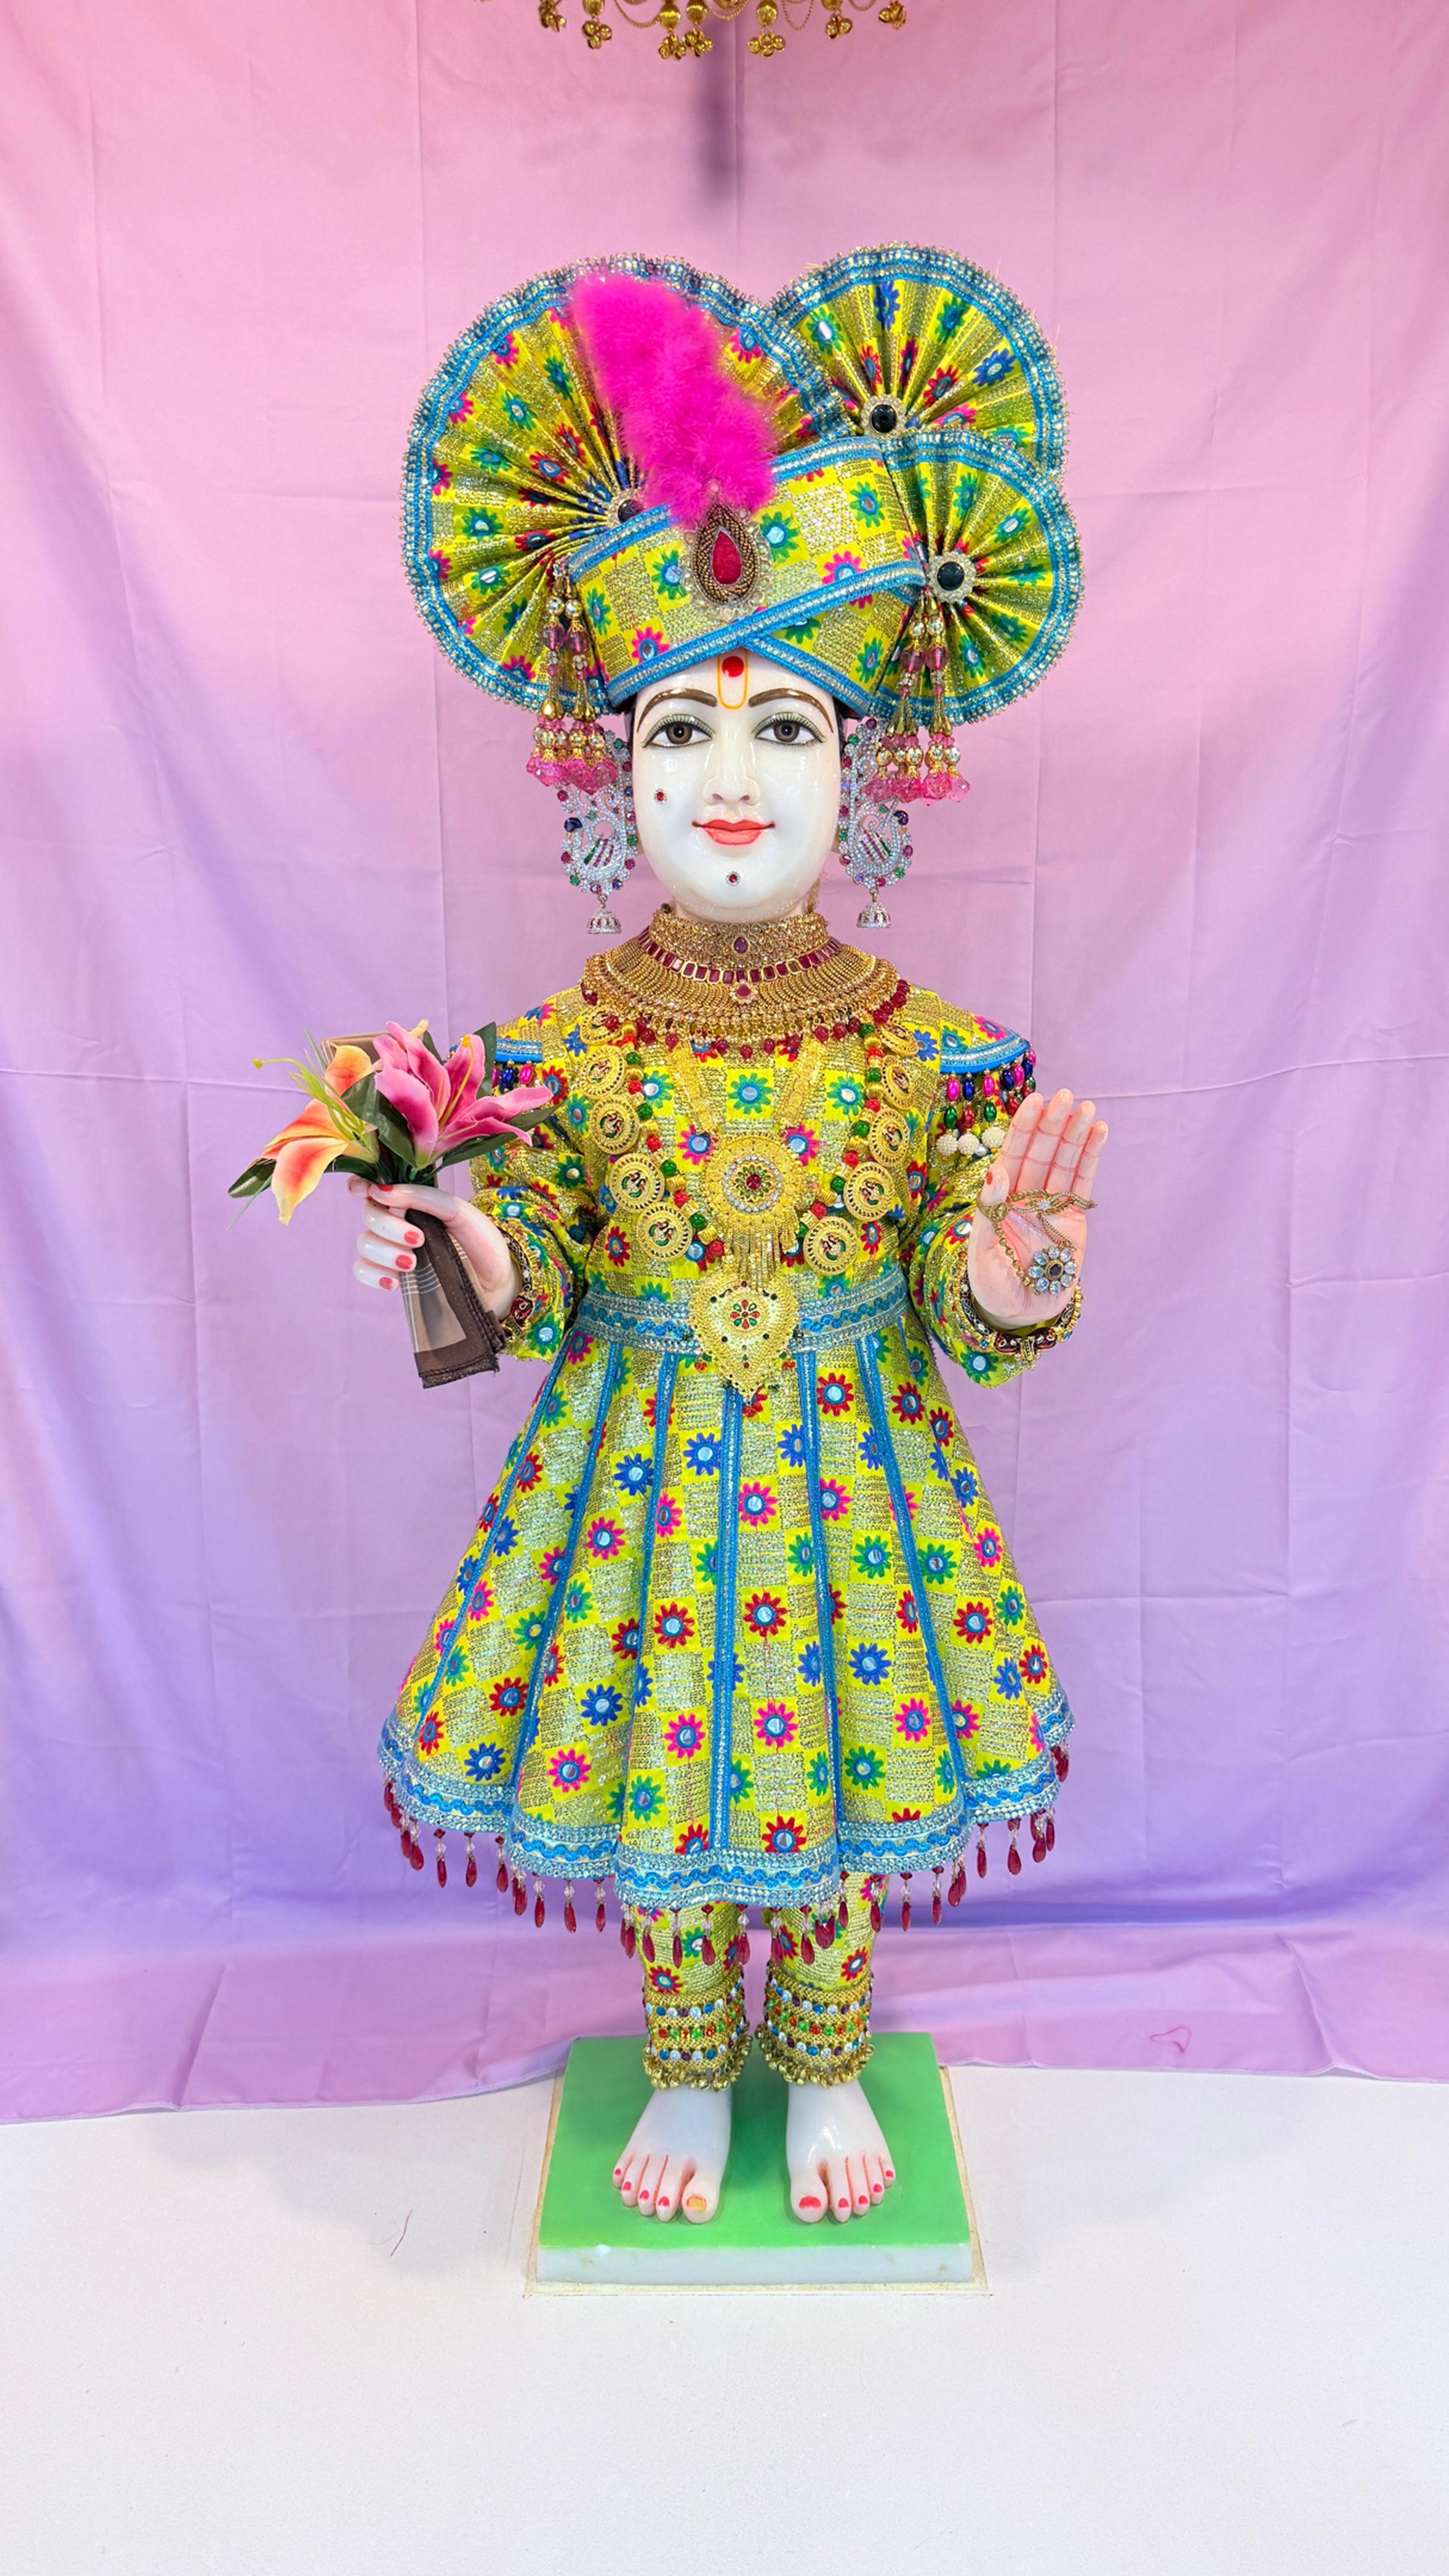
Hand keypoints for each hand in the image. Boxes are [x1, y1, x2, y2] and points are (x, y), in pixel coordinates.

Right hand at [347, 1177, 520, 1316]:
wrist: (495, 1282)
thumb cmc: (481, 1242)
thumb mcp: (458, 1213)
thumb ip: (422, 1197)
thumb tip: (381, 1191)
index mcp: (413, 1201)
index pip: (375, 1187)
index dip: (362, 1185)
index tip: (367, 1191)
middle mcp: (398, 1223)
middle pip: (368, 1216)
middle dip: (388, 1226)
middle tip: (418, 1239)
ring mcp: (392, 1250)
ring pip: (364, 1243)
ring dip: (385, 1252)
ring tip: (412, 1262)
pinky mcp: (392, 1276)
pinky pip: (363, 1271)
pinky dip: (374, 1275)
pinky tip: (395, 1281)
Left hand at [965, 1088, 1107, 1330]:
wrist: (1020, 1313)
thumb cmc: (993, 1284)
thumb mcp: (982, 1251)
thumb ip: (988, 1211)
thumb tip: (996, 1170)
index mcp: (1000, 1198)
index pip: (1013, 1154)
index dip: (1024, 1128)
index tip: (1036, 1102)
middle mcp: (1026, 1195)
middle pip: (1041, 1152)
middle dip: (1053, 1124)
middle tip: (1066, 1096)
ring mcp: (1051, 1204)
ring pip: (1064, 1162)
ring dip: (1075, 1135)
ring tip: (1088, 1109)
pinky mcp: (1073, 1218)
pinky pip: (1083, 1182)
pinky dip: (1091, 1157)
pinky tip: (1099, 1131)